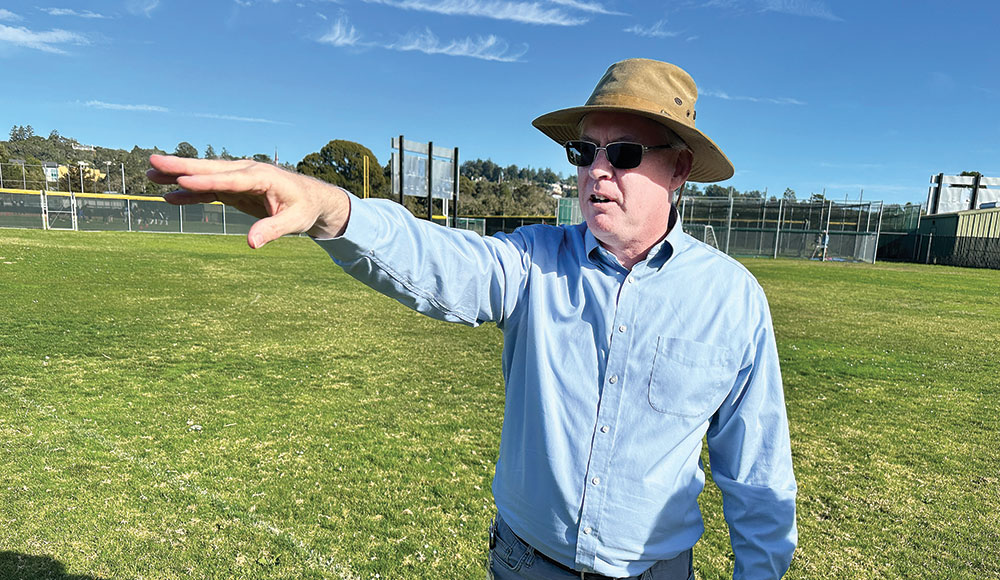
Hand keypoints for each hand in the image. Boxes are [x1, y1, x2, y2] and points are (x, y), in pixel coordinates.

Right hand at [147, 155, 350, 247]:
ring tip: (150, 174)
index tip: (181, 179)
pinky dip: (189, 193)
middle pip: (210, 169)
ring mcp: (238, 180)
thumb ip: (273, 230)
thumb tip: (252, 243)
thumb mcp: (294, 222)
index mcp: (262, 177)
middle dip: (181, 166)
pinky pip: (208, 191)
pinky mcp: (234, 189)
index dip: (205, 180)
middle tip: (153, 161)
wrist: (311, 200)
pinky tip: (169, 196)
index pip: (229, 179)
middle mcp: (246, 173)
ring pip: (204, 176)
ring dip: (178, 176)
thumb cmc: (305, 209)